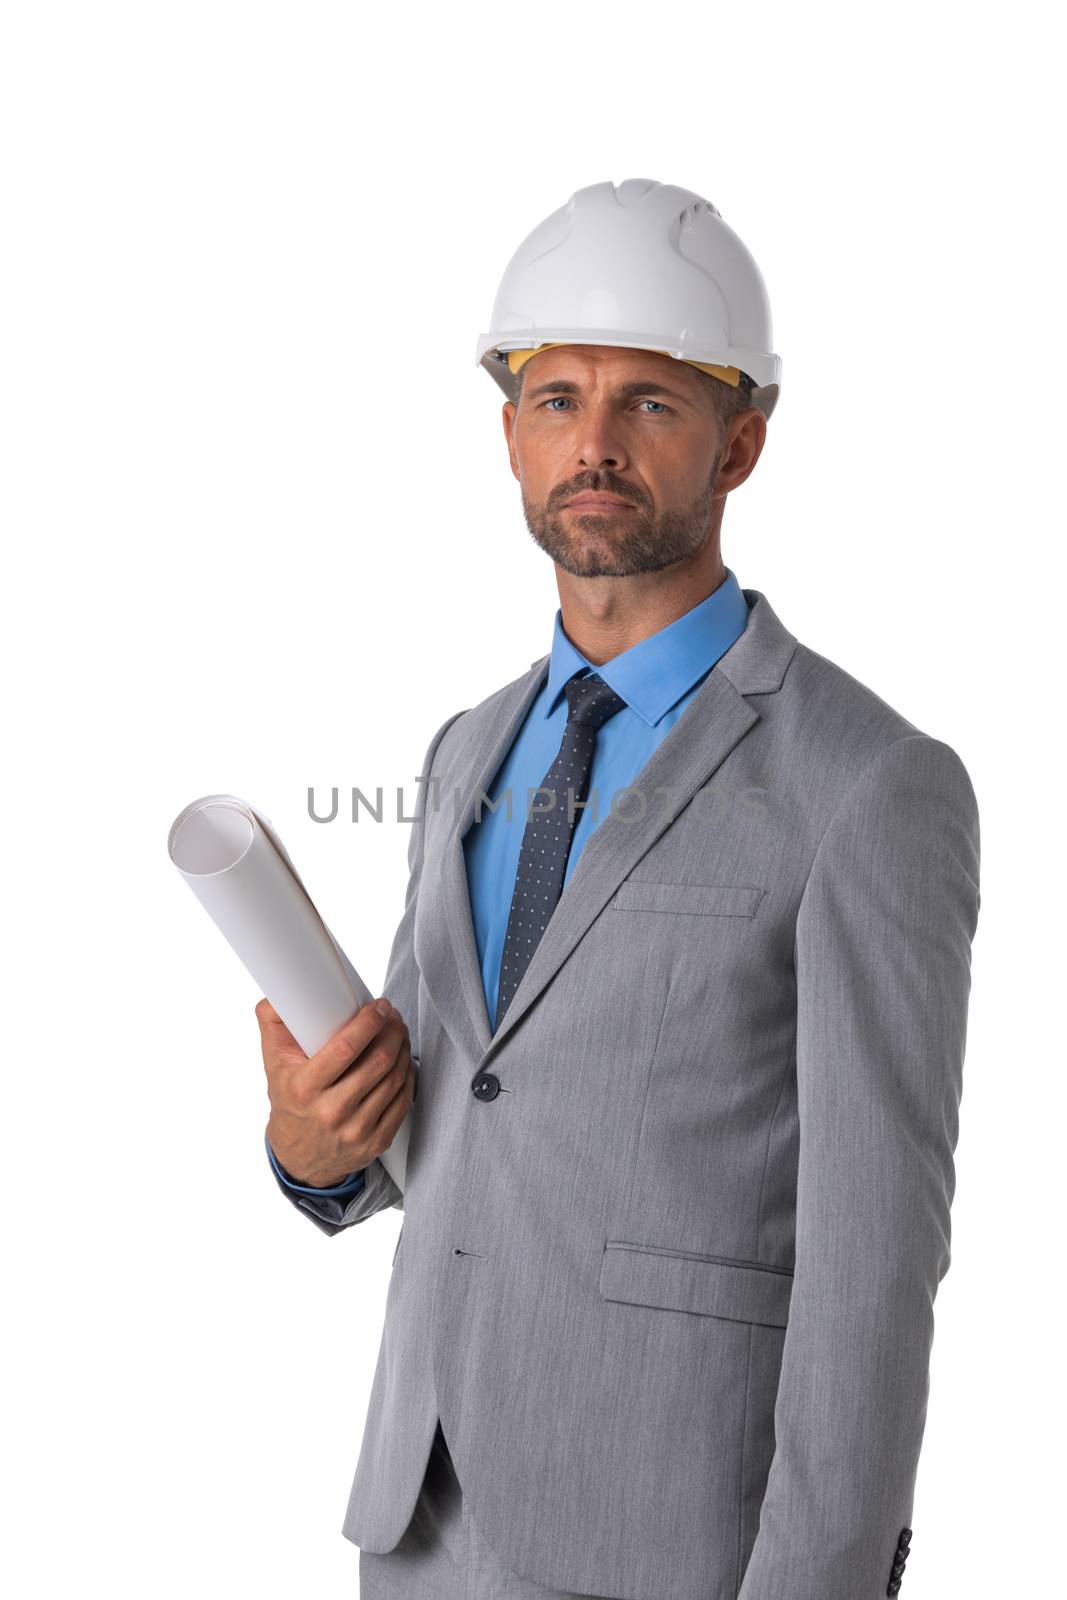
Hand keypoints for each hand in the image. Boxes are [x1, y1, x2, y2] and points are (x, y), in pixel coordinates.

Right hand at [258, 996, 415, 1186]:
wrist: (300, 1157)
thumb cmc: (289, 1100)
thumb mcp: (273, 1064)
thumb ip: (274, 1023)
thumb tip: (278, 994)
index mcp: (305, 1089)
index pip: (345, 1049)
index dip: (368, 1023)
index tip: (380, 1006)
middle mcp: (331, 1112)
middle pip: (377, 1063)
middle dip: (392, 1031)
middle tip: (393, 1016)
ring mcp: (356, 1130)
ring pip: (394, 1080)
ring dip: (402, 1049)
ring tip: (399, 1032)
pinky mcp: (377, 1142)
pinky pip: (403, 1101)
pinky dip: (408, 1075)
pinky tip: (403, 1060)